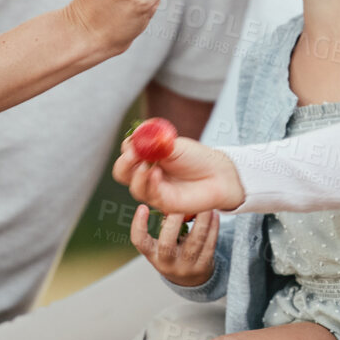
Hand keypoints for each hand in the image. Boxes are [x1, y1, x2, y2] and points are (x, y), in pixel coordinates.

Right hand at [113, 132, 244, 214]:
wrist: (217, 174)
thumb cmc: (196, 158)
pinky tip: (157, 174)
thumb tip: (138, 136)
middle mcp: (146, 175)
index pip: (127, 152)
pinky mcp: (164, 203)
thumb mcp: (175, 145)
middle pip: (122, 172)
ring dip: (138, 175)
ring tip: (149, 165)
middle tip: (133, 155)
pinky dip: (151, 184)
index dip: (128, 147)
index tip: (135, 141)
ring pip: (134, 186)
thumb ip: (157, 142)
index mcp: (146, 157)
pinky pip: (150, 195)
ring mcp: (153, 190)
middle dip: (125, 163)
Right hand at [130, 203, 219, 286]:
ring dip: (201, 220)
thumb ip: (165, 225)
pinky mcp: (203, 266)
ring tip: (205, 204)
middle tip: (181, 203)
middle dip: (174, 221)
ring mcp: (186, 266)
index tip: (143, 207)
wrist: (191, 279)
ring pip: (195, 242)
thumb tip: (174, 202)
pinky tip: (214, 215)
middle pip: (167, 244)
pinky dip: (213, 228)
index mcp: (153, 255)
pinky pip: (209, 245)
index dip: (138, 225)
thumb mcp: (162, 244)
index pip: (140, 242)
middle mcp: (167, 263)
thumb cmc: (173, 252)